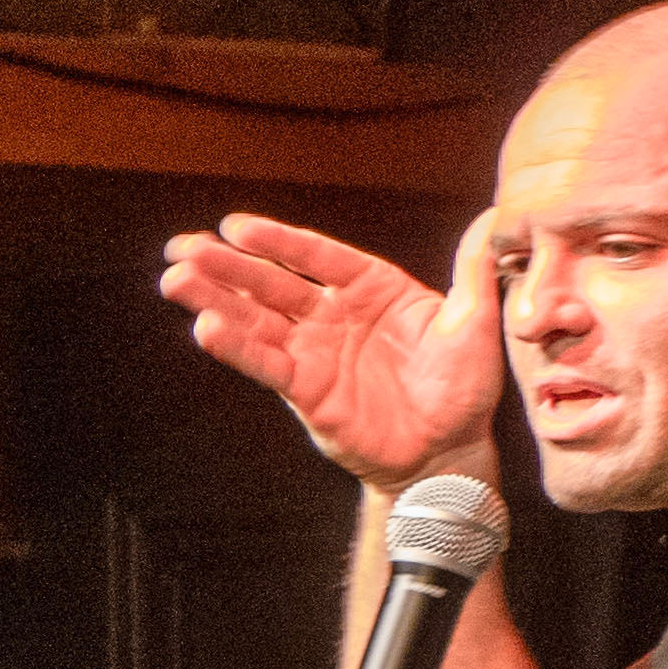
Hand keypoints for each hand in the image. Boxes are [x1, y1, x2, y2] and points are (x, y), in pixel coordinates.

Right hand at [156, 204, 512, 489]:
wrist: (449, 451)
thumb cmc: (463, 388)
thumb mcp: (472, 324)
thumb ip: (472, 273)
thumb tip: (491, 217)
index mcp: (371, 289)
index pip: (317, 256)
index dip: (278, 240)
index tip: (237, 225)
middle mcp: (334, 315)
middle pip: (272, 283)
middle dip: (227, 265)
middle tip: (184, 247)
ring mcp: (315, 352)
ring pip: (256, 319)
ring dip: (215, 299)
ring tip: (176, 280)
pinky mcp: (305, 390)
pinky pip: (266, 364)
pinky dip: (236, 347)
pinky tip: (205, 329)